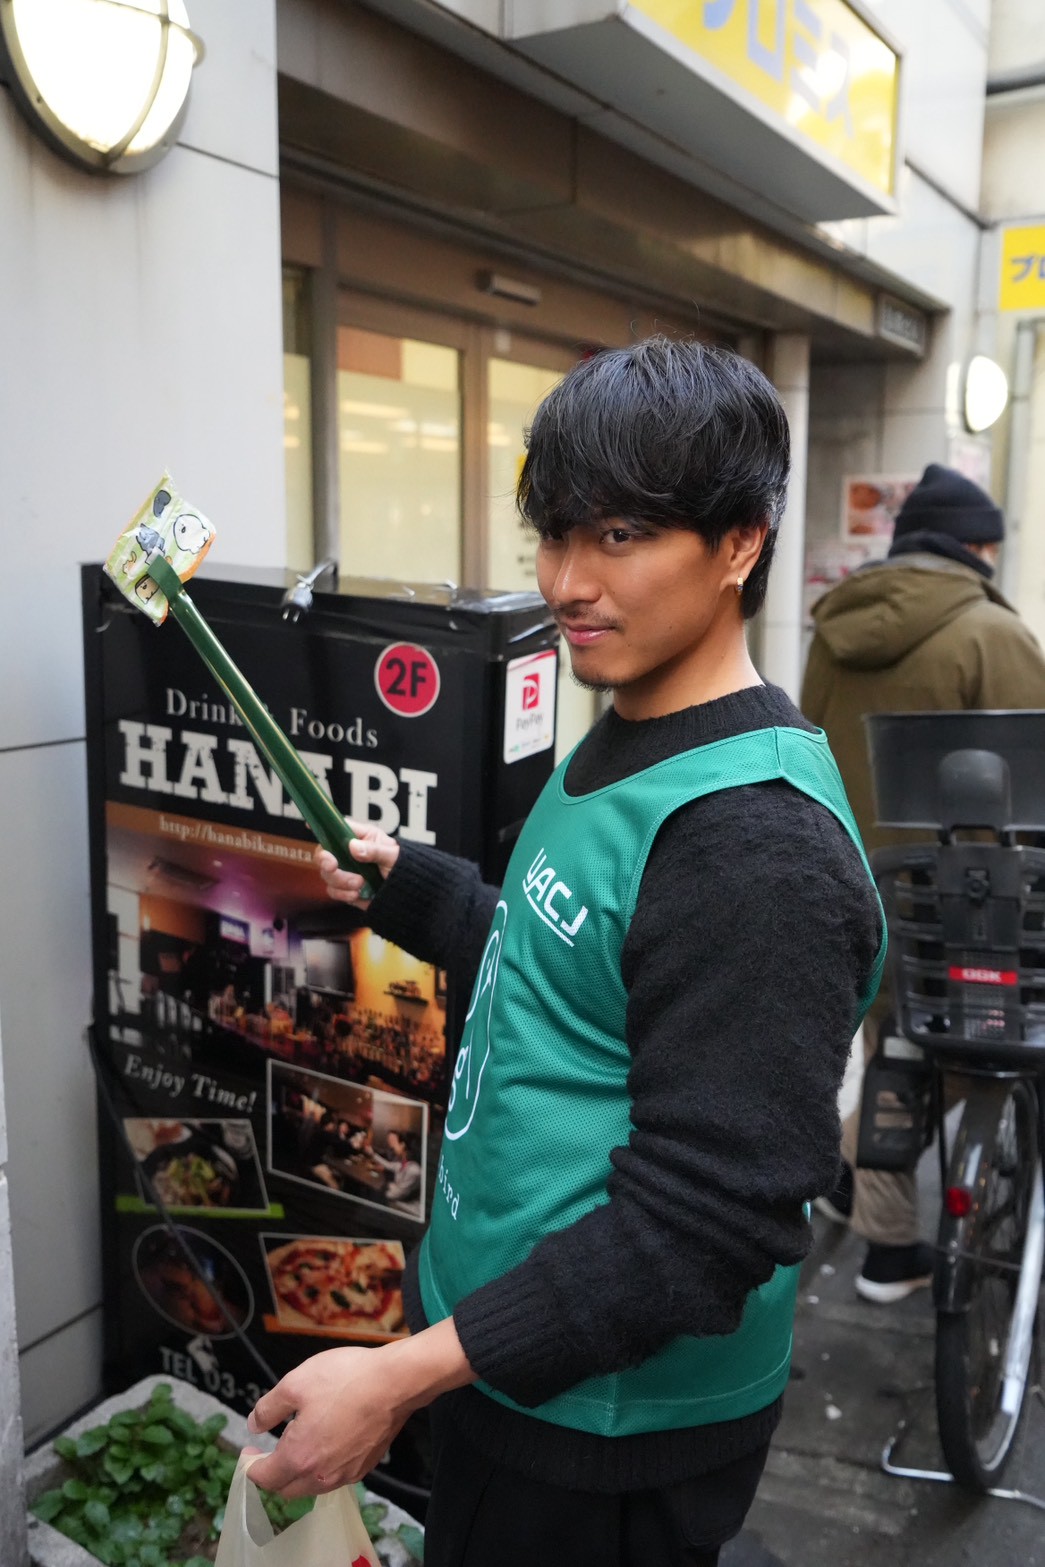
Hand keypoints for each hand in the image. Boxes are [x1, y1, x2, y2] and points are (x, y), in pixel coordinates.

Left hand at [245, 1321, 474, 1499]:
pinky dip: (320, 1468)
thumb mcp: (296, 1383)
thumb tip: (253, 1426)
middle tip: (267, 1451)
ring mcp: (345, 1475)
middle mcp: (320, 1475)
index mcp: (298, 1457)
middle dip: (272, 1474)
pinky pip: (333, 1477)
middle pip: (286, 1489)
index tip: (248, 1451)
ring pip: (311, 1486)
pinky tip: (325, 1444)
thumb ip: (268, 1408)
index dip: (250, 1466)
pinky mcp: (364, 1468)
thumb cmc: (344, 1379)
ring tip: (296, 1446)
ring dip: (297, 1474)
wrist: (395, 1383)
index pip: (265, 1477)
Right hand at [316, 820, 399, 903]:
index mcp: (361, 837)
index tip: (308, 825)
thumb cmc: (405, 867)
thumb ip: (374, 851)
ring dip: (340, 881)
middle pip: (324, 853)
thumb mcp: (393, 856)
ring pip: (327, 875)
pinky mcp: (346, 889)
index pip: (338, 827)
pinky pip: (334, 891)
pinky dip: (343, 894)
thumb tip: (353, 846)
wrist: (409, 893)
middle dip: (325, 860)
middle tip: (333, 866)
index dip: (323, 825)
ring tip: (361, 884)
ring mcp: (346, 872)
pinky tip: (358, 893)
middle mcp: (349, 853)